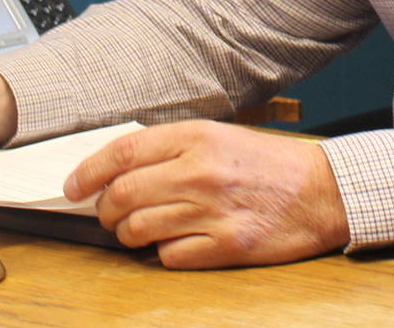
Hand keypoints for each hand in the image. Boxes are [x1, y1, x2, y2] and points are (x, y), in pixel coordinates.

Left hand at [63, 121, 349, 268]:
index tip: (72, 186)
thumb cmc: (267, 164)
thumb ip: (172, 148)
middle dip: (104, 209)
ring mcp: (212, 211)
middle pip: (123, 194)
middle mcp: (200, 172)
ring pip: (139, 228)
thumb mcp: (219, 136)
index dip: (88, 171)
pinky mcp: (226, 245)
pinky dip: (163, 252)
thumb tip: (119, 168)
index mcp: (196, 137)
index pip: (122, 153)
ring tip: (134, 230)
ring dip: (127, 234)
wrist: (320, 191)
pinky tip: (172, 243)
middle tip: (106, 213)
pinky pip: (169, 256)